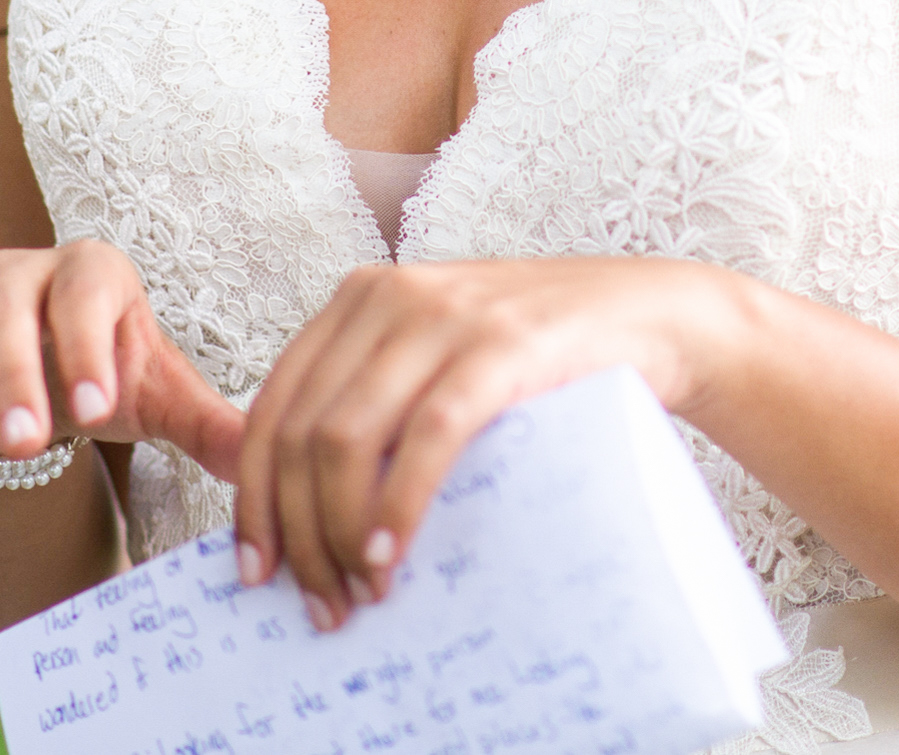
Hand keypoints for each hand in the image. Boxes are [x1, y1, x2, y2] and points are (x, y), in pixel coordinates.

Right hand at [0, 239, 246, 481]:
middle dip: (11, 372)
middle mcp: (14, 278)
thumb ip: (208, 424)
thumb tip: (265, 460)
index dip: (89, 345)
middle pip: (4, 308)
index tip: (99, 407)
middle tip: (24, 443)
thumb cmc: (106, 374)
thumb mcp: (158, 395)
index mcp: (88, 274)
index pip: (87, 294)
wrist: (45, 373)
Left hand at [235, 257, 737, 628]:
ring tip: (360, 590)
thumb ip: (371, 400)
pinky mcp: (501, 347)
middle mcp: (389, 296)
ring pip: (346, 438)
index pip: (271, 408)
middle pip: (299, 433)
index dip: (251, 499)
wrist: (647, 316)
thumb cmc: (536, 355)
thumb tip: (298, 508)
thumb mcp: (436, 358)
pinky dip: (399, 503)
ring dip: (341, 531)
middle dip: (298, 532)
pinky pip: (426, 436)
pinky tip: (392, 551)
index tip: (254, 569)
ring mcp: (445, 317)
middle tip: (318, 602)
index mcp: (358, 299)